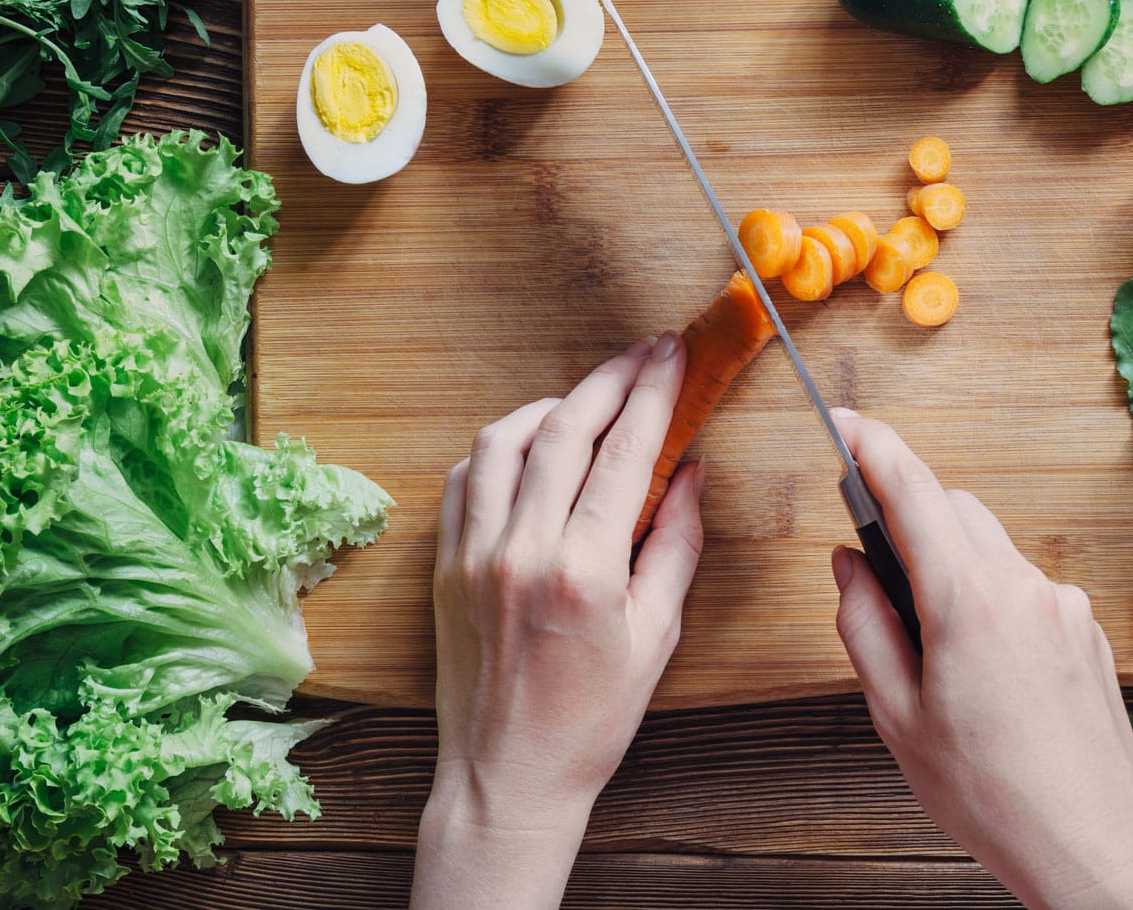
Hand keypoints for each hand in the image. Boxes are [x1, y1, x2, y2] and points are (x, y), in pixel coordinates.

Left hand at [412, 334, 700, 909]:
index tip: (673, 357)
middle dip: (611, 379)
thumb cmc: (590, 720)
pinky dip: (497, 447)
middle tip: (645, 354)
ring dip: (551, 405)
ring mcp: (473, 555)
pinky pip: (463, 479)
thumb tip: (689, 472)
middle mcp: (521, 551)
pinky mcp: (443, 566)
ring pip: (504, 441)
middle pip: (564, 429)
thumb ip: (675, 544)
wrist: (507, 778)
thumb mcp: (656, 636)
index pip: (623, 452)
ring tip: (588, 398)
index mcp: (583, 571)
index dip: (653, 393)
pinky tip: (527, 445)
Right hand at [827, 409, 1132, 909]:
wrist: (1092, 843)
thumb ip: (864, 626)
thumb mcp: (897, 716)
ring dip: (954, 571)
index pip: (911, 491)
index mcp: (969, 602)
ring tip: (937, 656)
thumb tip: (850, 566)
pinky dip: (993, 605)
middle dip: (911, 523)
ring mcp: (1063, 606)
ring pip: (992, 551)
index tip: (842, 421)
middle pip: (955, 510)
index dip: (870, 446)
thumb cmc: (993, 795)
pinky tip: (986, 676)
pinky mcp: (1088, 630)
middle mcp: (1024, 587)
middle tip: (879, 581)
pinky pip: (1026, 590)